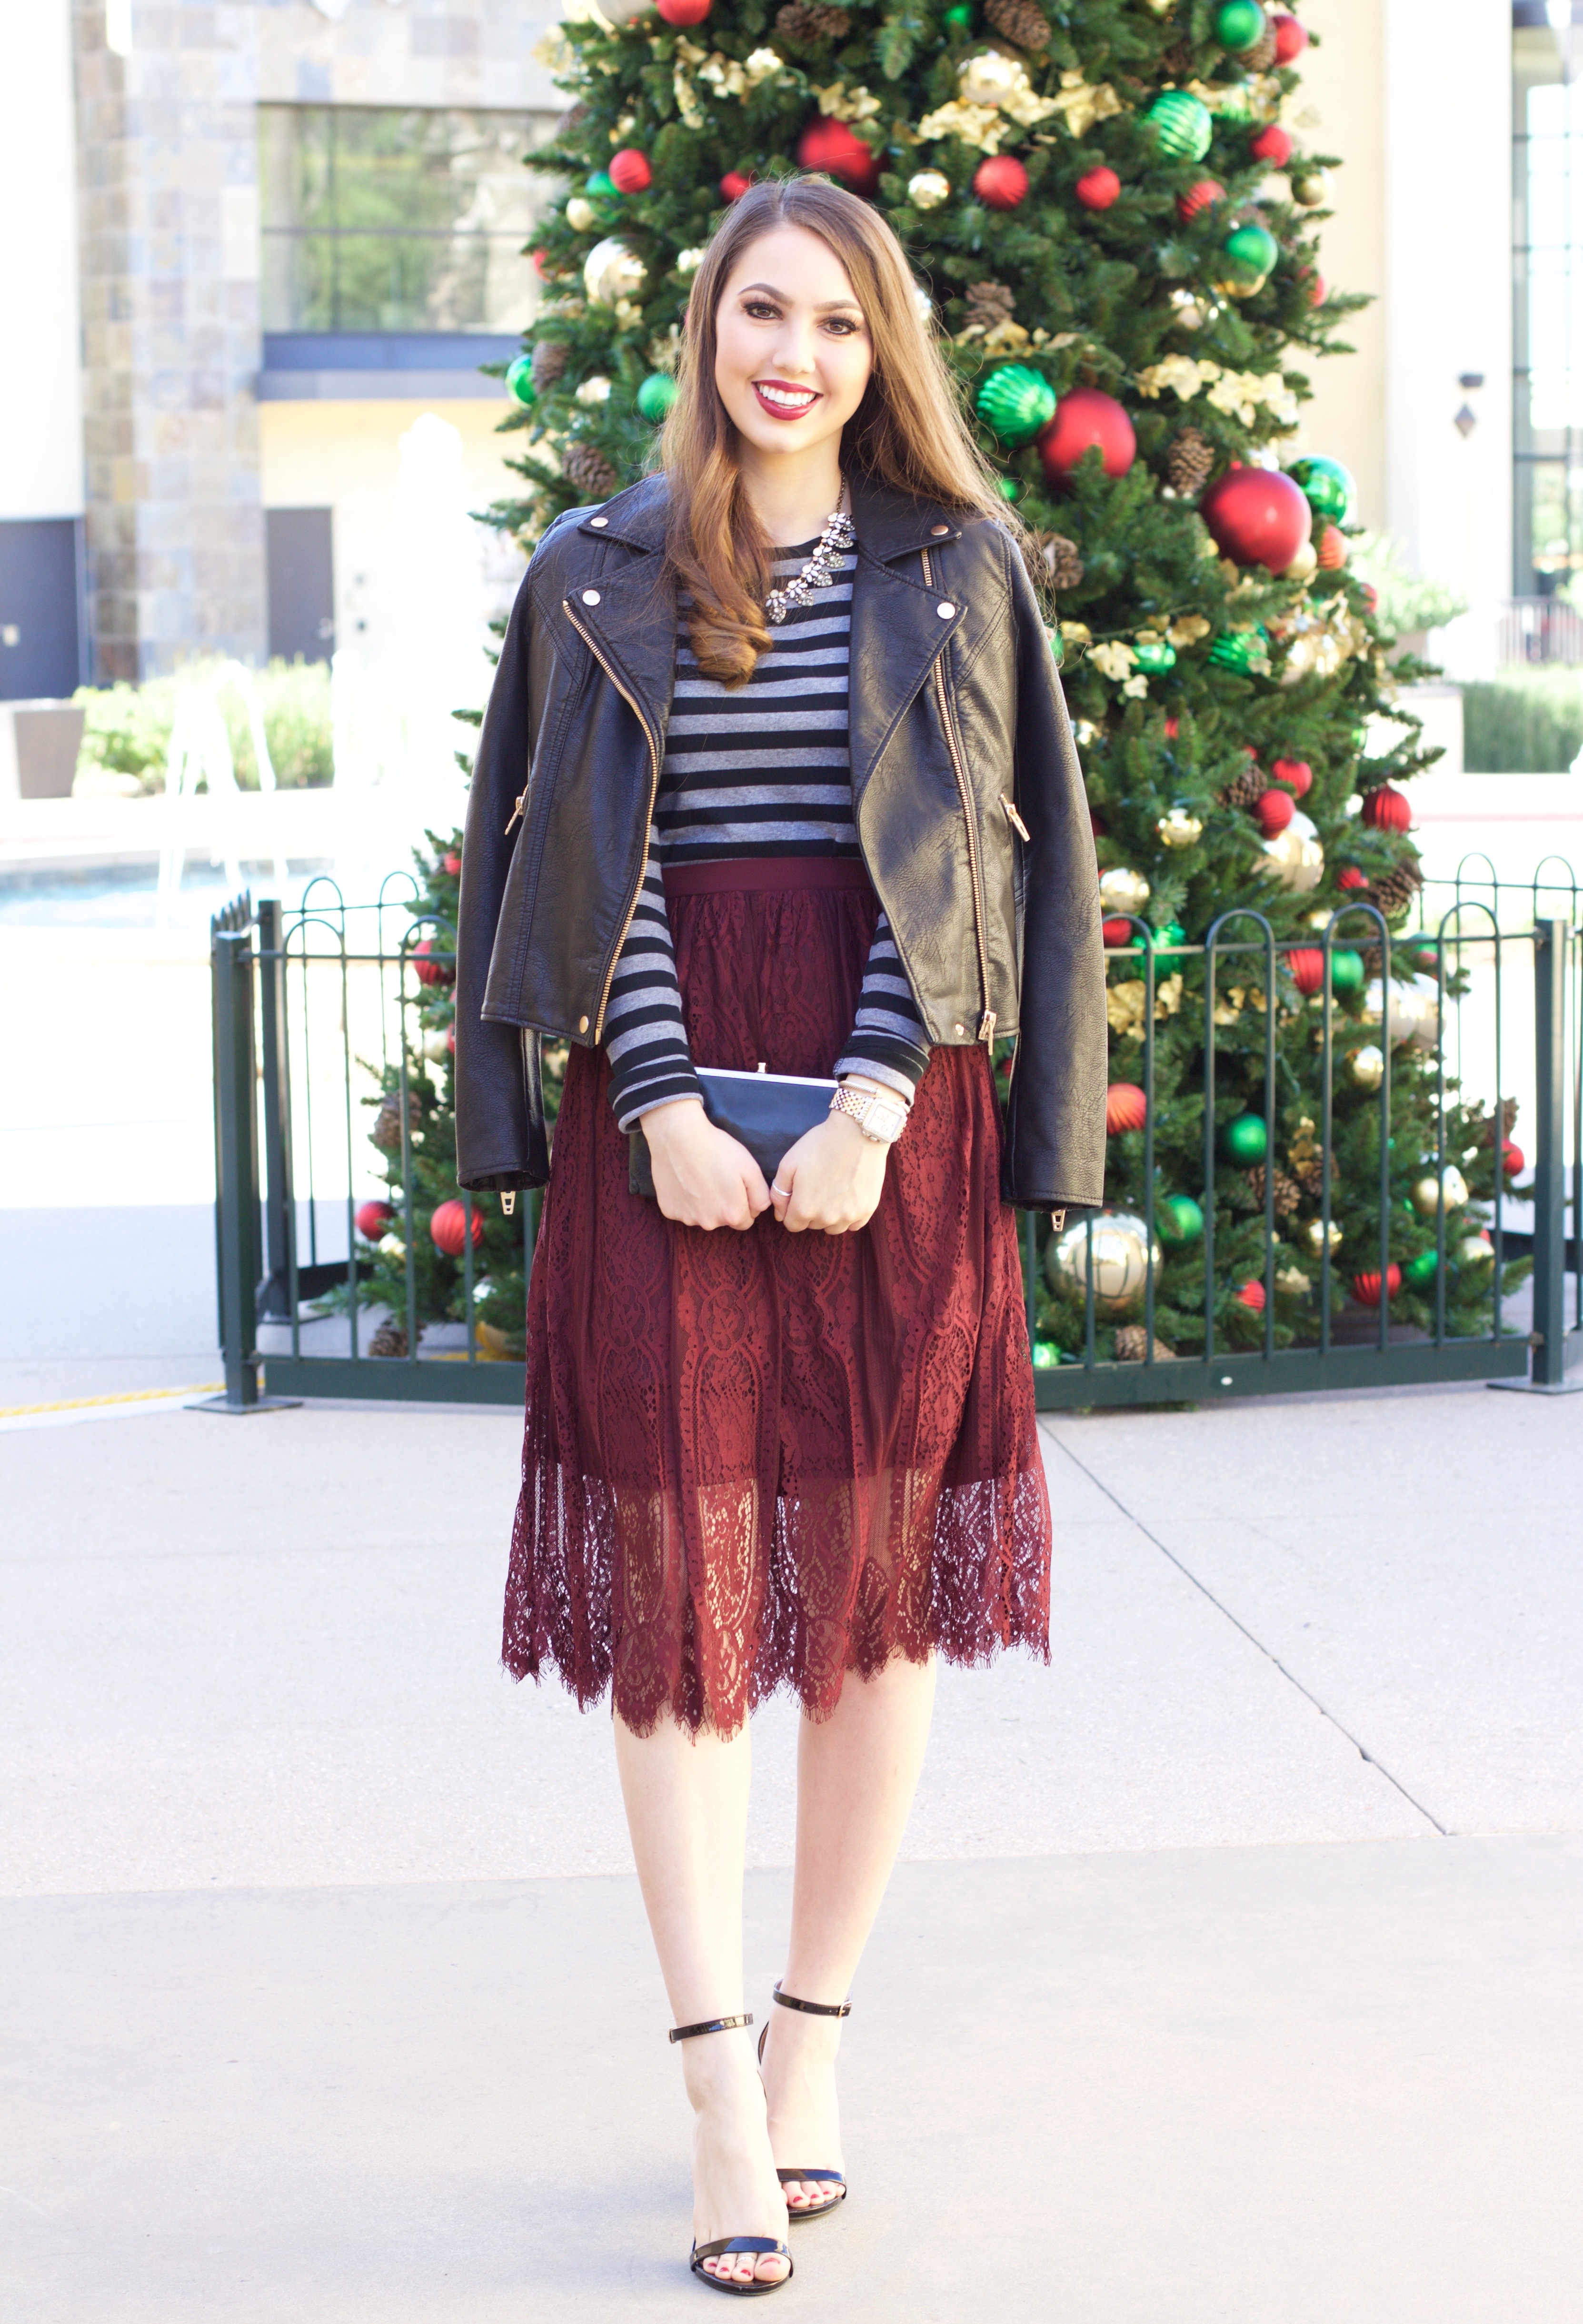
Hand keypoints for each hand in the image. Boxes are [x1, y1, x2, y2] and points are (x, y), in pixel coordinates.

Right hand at [641, 1097, 770, 1229]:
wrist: (678, 1135)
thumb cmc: (716, 1149)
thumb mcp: (750, 1168)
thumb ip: (761, 1195)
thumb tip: (758, 1210)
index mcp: (732, 1214)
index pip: (745, 1220)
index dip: (744, 1203)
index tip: (736, 1186)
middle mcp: (709, 1223)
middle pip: (723, 1219)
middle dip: (724, 1204)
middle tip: (717, 1178)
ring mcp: (686, 1218)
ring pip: (702, 1215)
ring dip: (703, 1203)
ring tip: (699, 1177)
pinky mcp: (668, 1210)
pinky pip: (682, 1210)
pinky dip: (684, 1199)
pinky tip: (684, 1180)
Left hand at [771, 1109, 888, 1233]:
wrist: (857, 1132)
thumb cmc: (820, 1145)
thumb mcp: (789, 1164)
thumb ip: (779, 1192)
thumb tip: (780, 1214)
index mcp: (804, 1208)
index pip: (792, 1225)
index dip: (792, 1210)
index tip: (799, 1195)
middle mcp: (826, 1218)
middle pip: (812, 1225)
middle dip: (811, 1211)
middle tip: (817, 1186)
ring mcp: (849, 1216)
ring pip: (833, 1228)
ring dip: (830, 1216)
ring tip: (833, 1192)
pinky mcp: (867, 1210)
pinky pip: (854, 1224)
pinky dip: (849, 1215)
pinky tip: (848, 1196)